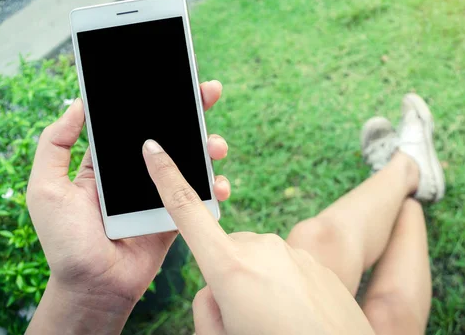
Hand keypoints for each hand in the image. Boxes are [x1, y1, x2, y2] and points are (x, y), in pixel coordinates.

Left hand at [26, 80, 229, 333]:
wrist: (94, 286)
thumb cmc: (65, 241)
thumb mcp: (45, 188)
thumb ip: (54, 145)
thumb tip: (76, 104)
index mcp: (108, 161)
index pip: (134, 121)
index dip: (153, 99)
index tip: (171, 78)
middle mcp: (137, 171)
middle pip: (169, 133)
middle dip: (192, 111)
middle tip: (210, 91)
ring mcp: (159, 191)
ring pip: (189, 160)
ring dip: (208, 147)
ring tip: (215, 145)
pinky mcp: (175, 213)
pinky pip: (198, 195)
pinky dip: (214, 187)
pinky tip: (219, 184)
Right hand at [143, 141, 373, 334]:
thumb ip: (206, 305)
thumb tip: (216, 286)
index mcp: (230, 267)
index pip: (187, 211)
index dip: (165, 176)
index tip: (154, 148)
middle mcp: (260, 248)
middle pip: (223, 253)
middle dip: (225, 278)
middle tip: (245, 319)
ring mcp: (289, 251)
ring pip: (253, 261)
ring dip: (254, 284)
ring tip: (275, 321)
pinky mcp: (311, 259)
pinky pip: (281, 266)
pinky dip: (280, 286)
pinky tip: (295, 315)